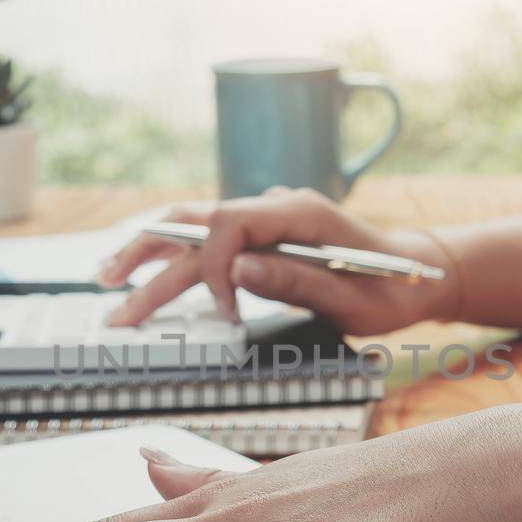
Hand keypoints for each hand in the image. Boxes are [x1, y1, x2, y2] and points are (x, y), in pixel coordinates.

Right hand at [96, 186, 456, 334]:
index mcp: (297, 212)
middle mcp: (274, 208)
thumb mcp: (352, 297)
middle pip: (196, 221)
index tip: (225, 313)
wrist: (414, 274)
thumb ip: (294, 278)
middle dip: (148, 254)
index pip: (229, 223)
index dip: (214, 268)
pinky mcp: (260, 238)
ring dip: (149, 250)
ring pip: (193, 228)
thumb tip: (237, 270)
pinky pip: (208, 240)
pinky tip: (142, 266)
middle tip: (109, 289)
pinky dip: (172, 254)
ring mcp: (264, 220)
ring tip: (107, 276)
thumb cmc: (390, 290)